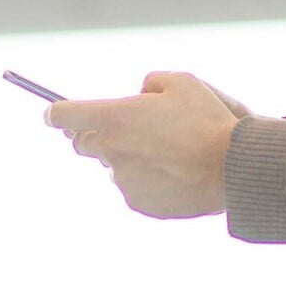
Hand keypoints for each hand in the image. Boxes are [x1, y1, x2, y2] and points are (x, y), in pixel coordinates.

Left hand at [44, 71, 243, 218]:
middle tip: (125, 130)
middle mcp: (109, 149)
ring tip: (166, 153)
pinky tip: (173, 173)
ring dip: (128, 158)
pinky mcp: (137, 203)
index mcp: (112, 116)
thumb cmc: (208, 120)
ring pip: (113, 166)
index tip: (53, 115)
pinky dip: (145, 181)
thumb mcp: (181, 82)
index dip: (57, 113)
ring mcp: (122, 179)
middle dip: (97, 135)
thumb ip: (150, 83)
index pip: (63, 114)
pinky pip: (132, 188)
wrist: (232, 168)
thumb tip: (140, 94)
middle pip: (83, 143)